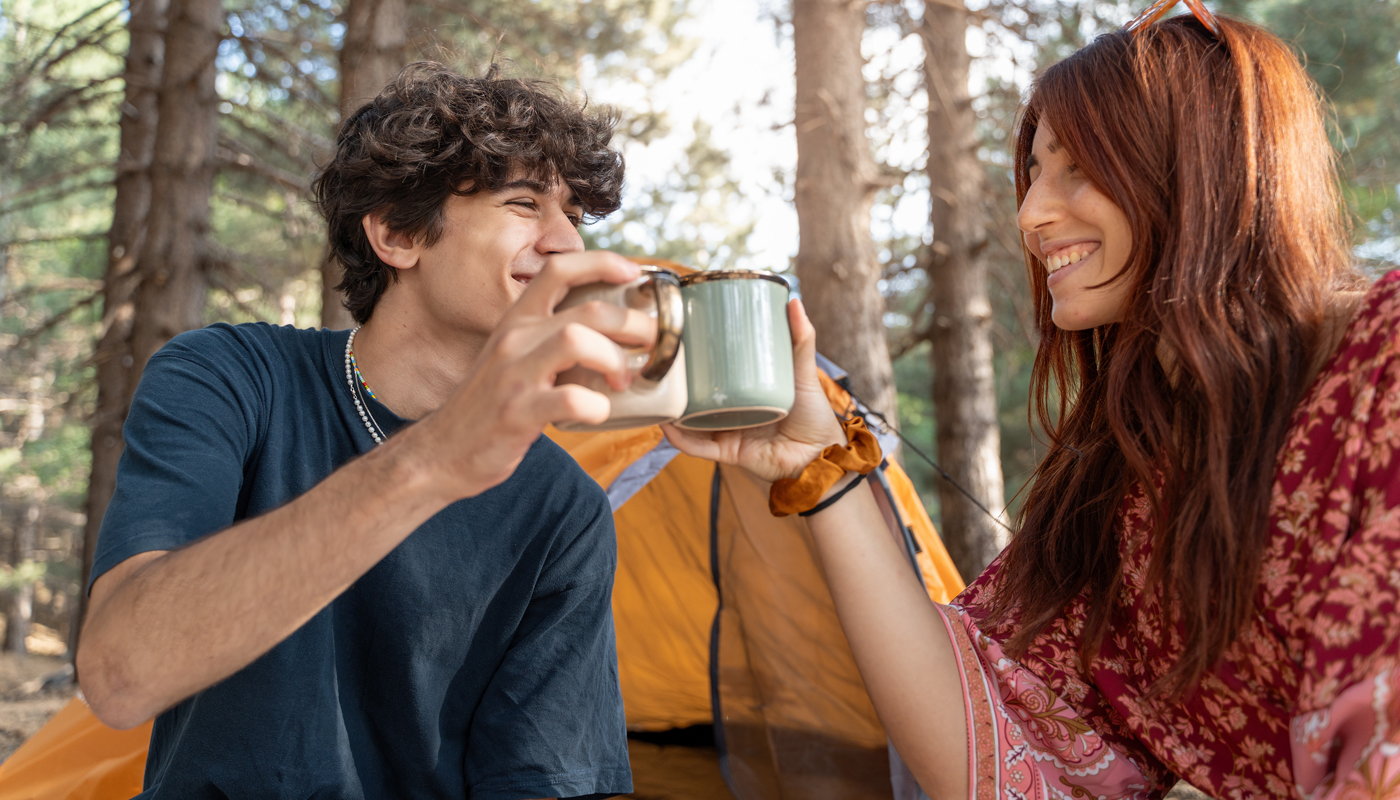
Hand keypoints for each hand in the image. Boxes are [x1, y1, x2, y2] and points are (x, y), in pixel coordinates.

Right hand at [408, 251, 656, 498]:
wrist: (442, 451)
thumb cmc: (491, 406)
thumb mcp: (513, 358)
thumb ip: (550, 340)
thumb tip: (610, 333)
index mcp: (516, 321)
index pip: (558, 270)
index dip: (602, 262)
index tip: (634, 273)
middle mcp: (515, 339)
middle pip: (588, 310)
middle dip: (633, 323)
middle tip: (651, 343)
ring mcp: (514, 375)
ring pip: (578, 340)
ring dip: (615, 359)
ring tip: (623, 379)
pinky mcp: (518, 413)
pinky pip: (571, 399)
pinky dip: (597, 407)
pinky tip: (598, 412)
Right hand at [662, 299, 846, 483]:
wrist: (822, 456)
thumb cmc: (815, 415)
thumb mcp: (803, 371)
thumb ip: (800, 340)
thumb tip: (794, 301)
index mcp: (745, 391)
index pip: (716, 373)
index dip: (698, 358)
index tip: (684, 337)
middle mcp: (732, 411)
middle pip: (698, 395)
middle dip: (678, 382)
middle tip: (664, 359)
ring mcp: (727, 432)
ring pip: (691, 420)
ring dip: (672, 409)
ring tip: (657, 389)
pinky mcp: (728, 452)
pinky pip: (698, 447)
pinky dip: (681, 438)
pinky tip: (666, 425)